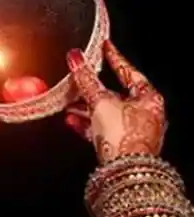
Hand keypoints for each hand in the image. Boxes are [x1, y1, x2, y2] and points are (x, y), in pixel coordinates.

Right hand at [64, 40, 166, 162]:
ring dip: (85, 108)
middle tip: (78, 78)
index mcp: (148, 98)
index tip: (105, 47)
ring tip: (67, 103)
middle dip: (92, 89)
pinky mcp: (120, 145)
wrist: (124, 170)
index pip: (128, 71)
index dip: (114, 58)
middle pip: (115, 94)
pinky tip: (71, 121)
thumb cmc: (124, 136)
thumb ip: (86, 80)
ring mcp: (133, 130)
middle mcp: (144, 113)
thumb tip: (76, 59)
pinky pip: (101, 129)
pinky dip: (86, 124)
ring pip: (106, 112)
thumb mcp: (101, 102)